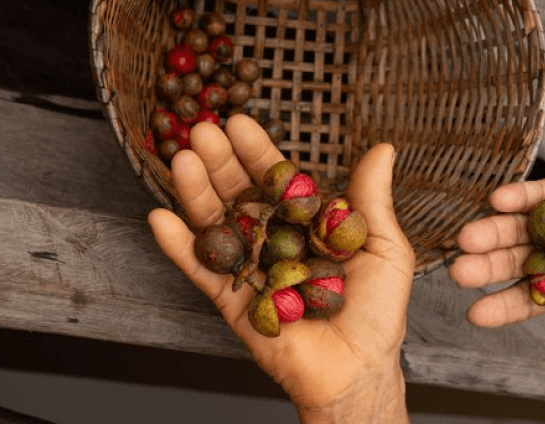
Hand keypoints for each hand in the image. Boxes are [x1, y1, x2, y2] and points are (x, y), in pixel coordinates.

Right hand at [148, 116, 414, 421]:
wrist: (358, 368)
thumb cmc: (377, 312)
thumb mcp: (383, 246)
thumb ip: (372, 198)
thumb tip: (382, 149)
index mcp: (306, 224)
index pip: (277, 180)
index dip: (257, 152)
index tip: (239, 123)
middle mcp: (273, 240)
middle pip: (239, 194)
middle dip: (220, 163)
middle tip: (201, 131)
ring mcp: (250, 269)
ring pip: (217, 225)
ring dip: (196, 192)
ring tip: (182, 161)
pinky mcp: (232, 301)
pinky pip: (203, 270)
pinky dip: (180, 246)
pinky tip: (161, 218)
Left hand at [449, 151, 544, 359]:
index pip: (526, 298)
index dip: (501, 306)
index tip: (475, 313)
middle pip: (511, 261)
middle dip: (485, 267)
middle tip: (460, 272)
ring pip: (514, 228)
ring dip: (491, 232)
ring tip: (468, 237)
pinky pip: (534, 193)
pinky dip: (517, 196)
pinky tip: (498, 200)